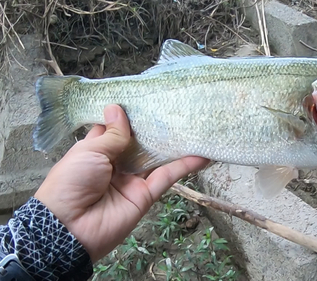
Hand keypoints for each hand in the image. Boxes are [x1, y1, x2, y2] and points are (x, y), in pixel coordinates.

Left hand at [34, 105, 209, 262]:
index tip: (145, 98)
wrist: (70, 228)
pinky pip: (167, 178)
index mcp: (97, 151)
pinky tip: (202, 155)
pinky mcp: (146, 195)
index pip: (115, 130)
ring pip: (157, 158)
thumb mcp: (89, 152)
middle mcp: (116, 164)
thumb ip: (112, 134)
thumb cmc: (72, 182)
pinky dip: (185, 167)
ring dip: (175, 145)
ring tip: (196, 127)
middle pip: (140, 143)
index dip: (128, 116)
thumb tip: (117, 108)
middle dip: (155, 127)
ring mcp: (133, 180)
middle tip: (176, 108)